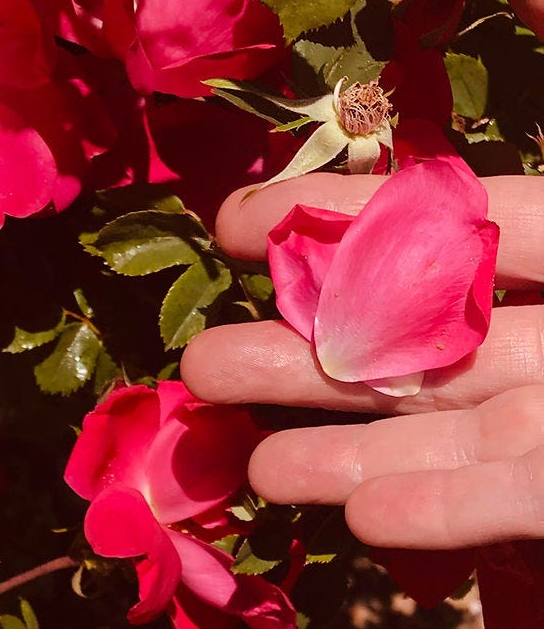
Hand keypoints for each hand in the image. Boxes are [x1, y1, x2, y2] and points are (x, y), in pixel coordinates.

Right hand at [181, 172, 543, 549]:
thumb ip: (509, 224)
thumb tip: (403, 202)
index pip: (431, 223)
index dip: (332, 215)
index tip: (235, 222)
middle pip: (405, 343)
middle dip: (302, 356)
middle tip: (204, 365)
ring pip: (439, 428)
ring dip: (346, 452)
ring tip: (258, 468)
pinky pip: (507, 498)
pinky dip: (437, 506)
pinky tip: (362, 512)